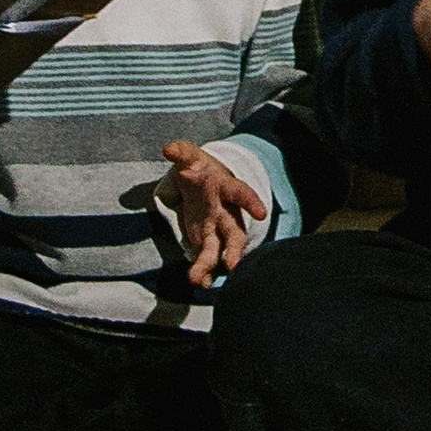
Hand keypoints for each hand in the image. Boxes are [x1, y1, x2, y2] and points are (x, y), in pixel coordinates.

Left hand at [161, 139, 269, 281]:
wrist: (200, 182)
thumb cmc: (198, 168)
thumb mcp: (190, 157)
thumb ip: (181, 152)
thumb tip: (168, 148)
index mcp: (227, 187)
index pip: (242, 193)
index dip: (252, 202)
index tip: (261, 213)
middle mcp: (228, 211)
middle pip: (235, 231)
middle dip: (234, 249)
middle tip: (231, 265)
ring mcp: (218, 229)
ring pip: (221, 249)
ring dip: (212, 264)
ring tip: (198, 280)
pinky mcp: (207, 241)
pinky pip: (209, 258)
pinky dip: (204, 271)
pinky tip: (199, 282)